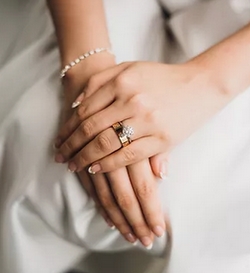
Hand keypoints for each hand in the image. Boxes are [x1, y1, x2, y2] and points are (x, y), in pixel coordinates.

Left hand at [59, 58, 166, 247]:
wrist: (199, 85)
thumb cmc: (162, 77)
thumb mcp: (130, 68)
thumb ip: (101, 81)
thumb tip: (75, 104)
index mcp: (122, 81)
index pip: (84, 110)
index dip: (68, 128)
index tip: (59, 140)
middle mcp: (132, 100)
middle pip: (90, 129)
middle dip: (71, 146)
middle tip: (60, 157)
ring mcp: (148, 121)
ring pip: (106, 144)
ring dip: (85, 158)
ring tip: (73, 166)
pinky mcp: (161, 139)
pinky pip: (128, 155)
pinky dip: (108, 164)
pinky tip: (95, 168)